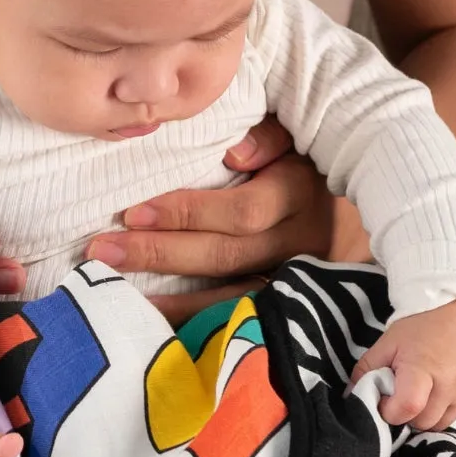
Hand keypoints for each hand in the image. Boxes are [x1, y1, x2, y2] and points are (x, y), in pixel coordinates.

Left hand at [82, 115, 370, 325]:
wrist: (353, 208)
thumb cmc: (304, 158)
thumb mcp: (293, 135)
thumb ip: (268, 136)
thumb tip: (235, 153)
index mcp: (299, 193)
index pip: (242, 212)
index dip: (187, 214)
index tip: (133, 213)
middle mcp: (300, 242)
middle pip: (225, 255)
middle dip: (160, 253)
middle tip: (102, 250)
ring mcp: (296, 279)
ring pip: (230, 296)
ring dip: (169, 296)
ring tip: (113, 289)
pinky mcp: (287, 304)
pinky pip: (237, 318)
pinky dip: (194, 321)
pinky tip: (153, 317)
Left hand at [351, 299, 455, 431]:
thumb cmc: (421, 326)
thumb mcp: (388, 342)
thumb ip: (366, 370)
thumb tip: (350, 396)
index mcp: (423, 369)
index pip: (406, 408)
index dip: (389, 410)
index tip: (385, 398)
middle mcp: (449, 385)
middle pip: (421, 422)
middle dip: (406, 414)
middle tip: (402, 392)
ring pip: (438, 424)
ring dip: (424, 415)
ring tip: (420, 391)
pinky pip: (455, 416)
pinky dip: (442, 409)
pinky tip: (438, 389)